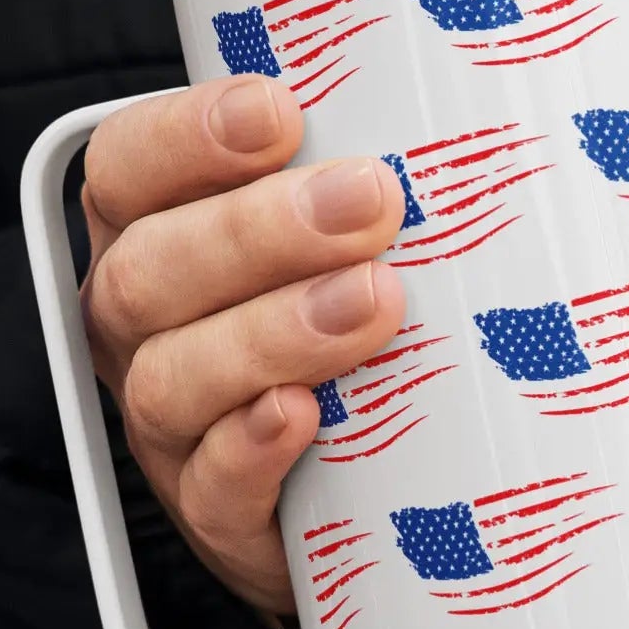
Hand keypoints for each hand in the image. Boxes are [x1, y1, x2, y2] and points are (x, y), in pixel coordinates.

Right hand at [79, 76, 405, 617]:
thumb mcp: (352, 246)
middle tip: (368, 200)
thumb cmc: (360, 342)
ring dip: (271, 331)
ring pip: (172, 377)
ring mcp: (171, 430)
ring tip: (373, 300)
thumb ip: (375, 186)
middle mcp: (144, 330)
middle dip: (256, 229)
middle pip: (148, 270)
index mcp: (157, 238)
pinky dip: (252, 447)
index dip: (185, 136)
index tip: (278, 112)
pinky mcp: (217, 517)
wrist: (361, 507)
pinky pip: (211, 487)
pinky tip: (303, 414)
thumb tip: (500, 112)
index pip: (128, 168)